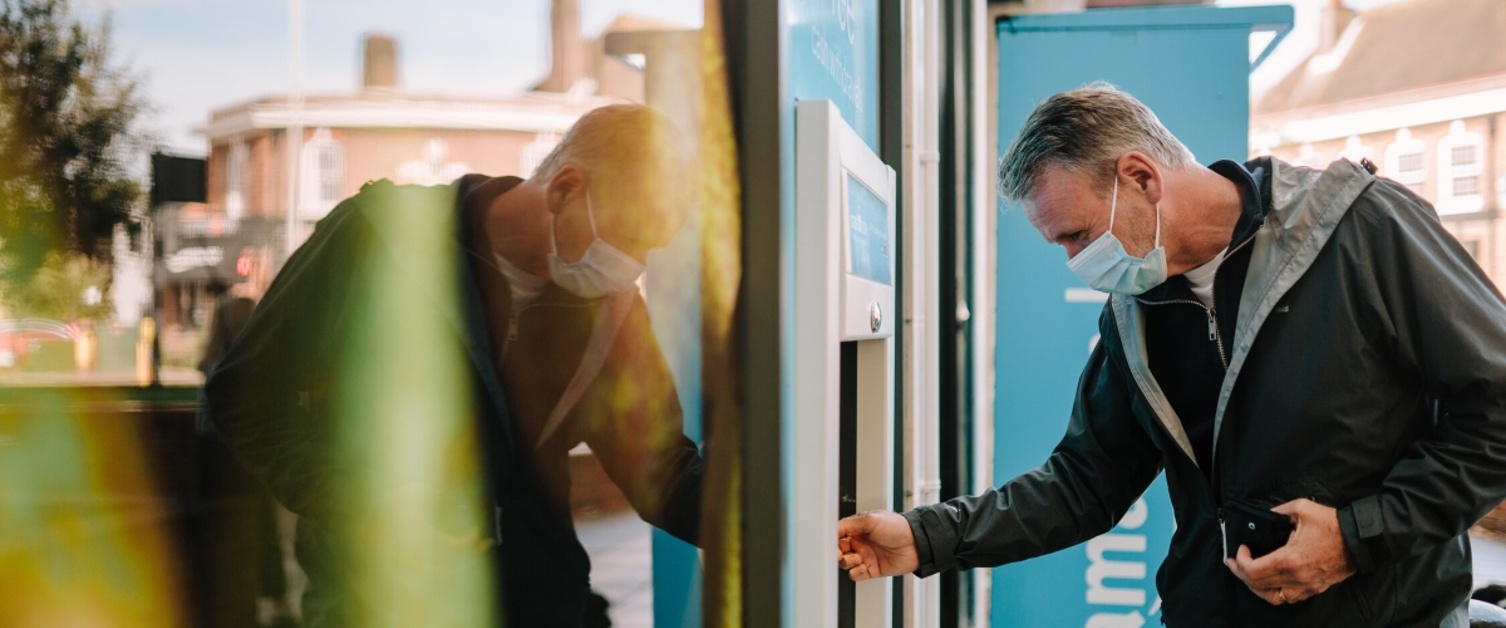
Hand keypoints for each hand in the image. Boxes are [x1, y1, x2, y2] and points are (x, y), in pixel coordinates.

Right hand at [836, 510, 918, 580]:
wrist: (917, 544)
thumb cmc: (898, 527)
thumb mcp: (871, 519)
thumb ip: (850, 524)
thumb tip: (833, 528)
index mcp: (858, 529)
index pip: (838, 535)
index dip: (833, 540)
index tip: (832, 543)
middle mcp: (860, 543)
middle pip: (839, 551)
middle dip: (837, 553)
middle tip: (840, 554)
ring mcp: (866, 557)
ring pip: (846, 564)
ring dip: (847, 562)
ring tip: (857, 558)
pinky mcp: (872, 570)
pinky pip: (856, 575)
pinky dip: (856, 573)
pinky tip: (863, 567)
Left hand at [1223, 498, 1356, 604]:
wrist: (1361, 539)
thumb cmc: (1334, 525)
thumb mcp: (1300, 508)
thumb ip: (1277, 512)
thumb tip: (1264, 516)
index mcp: (1290, 560)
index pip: (1253, 571)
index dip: (1240, 561)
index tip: (1240, 549)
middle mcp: (1297, 578)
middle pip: (1258, 586)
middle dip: (1240, 573)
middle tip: (1234, 562)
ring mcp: (1307, 586)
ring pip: (1272, 597)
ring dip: (1256, 587)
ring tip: (1249, 573)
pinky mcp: (1315, 588)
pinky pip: (1289, 598)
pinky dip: (1274, 591)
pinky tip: (1270, 579)